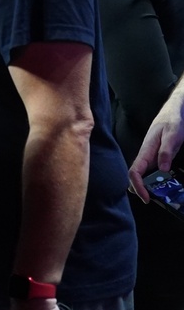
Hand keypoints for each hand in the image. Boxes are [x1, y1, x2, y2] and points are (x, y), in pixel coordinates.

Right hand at [129, 86, 183, 201]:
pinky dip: (156, 179)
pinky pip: (153, 170)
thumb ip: (167, 151)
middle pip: (136, 176)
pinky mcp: (158, 155)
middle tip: (155, 200)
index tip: (147, 197)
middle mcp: (146, 154)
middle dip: (141, 189)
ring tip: (161, 195)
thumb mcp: (173, 134)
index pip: (134, 172)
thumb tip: (162, 170)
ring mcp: (151, 155)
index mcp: (146, 150)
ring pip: (144, 174)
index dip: (137, 186)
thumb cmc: (173, 119)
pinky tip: (165, 183)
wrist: (175, 109)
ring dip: (149, 186)